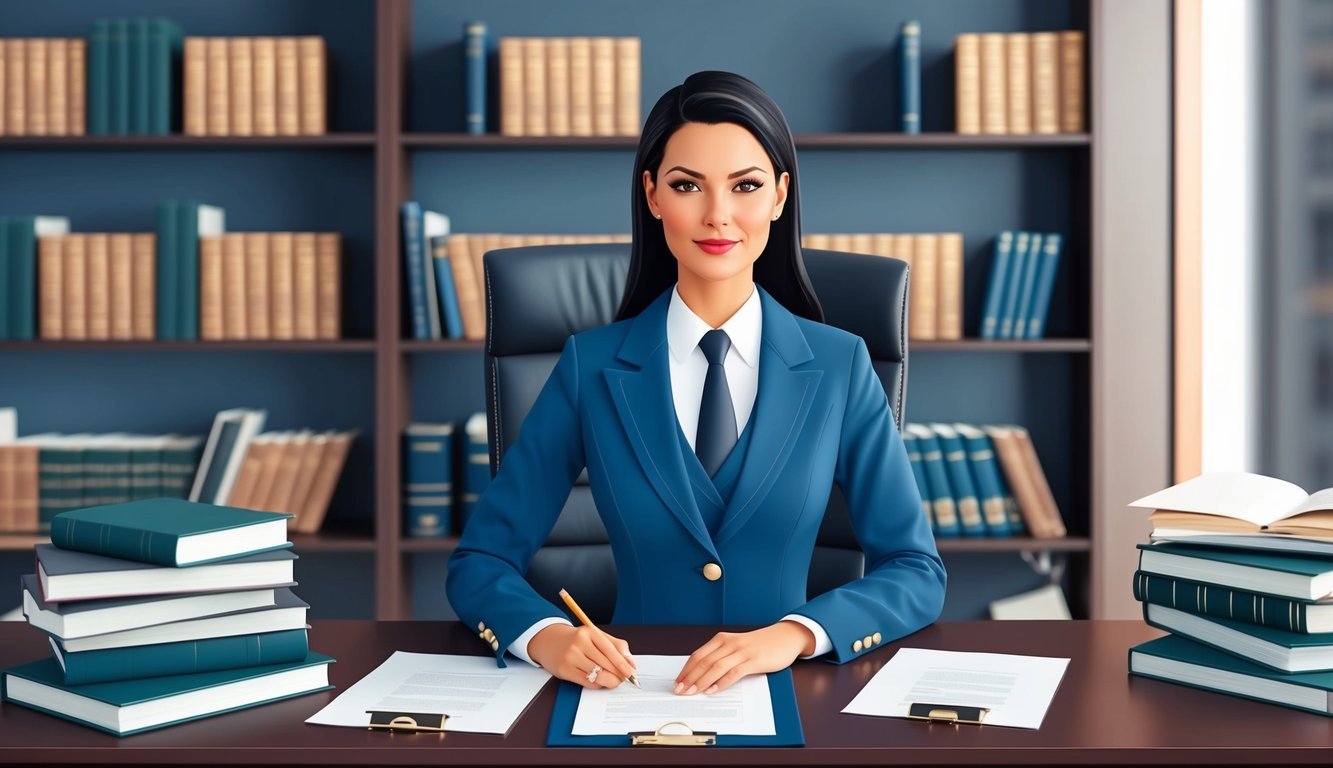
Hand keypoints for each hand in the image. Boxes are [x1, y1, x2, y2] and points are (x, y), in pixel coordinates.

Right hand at [526, 623, 636, 688]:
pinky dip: (598, 684)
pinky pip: (588, 682)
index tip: (631, 672)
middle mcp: (579, 643)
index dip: (623, 664)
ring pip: (598, 675)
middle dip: (618, 674)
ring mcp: (570, 657)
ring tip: (615, 681)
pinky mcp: (564, 670)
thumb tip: (631, 663)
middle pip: (606, 664)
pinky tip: (601, 681)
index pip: (611, 650)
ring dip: (610, 681)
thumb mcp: (596, 636)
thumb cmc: (577, 639)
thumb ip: (616, 646)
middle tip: (625, 679)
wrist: (549, 640)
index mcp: (589, 632)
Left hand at [674, 620, 814, 694]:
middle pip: (704, 662)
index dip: (686, 670)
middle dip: (689, 678)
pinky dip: (722, 682)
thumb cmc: (759, 644)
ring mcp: (742, 651)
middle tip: (680, 691)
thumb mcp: (736, 646)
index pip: (698, 655)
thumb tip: (701, 674)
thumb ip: (721, 656)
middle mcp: (729, 643)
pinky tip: (713, 690)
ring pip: (716, 667)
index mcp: (722, 639)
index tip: (677, 682)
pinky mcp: (754, 660)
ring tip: (692, 692)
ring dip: (701, 681)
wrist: (784, 637)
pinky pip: (734, 672)